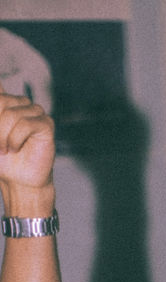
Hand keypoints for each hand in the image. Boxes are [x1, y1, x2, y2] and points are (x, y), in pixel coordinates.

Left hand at [0, 92, 55, 211]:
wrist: (18, 180)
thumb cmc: (2, 160)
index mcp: (4, 101)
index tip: (3, 136)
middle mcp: (19, 102)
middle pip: (0, 101)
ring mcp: (34, 111)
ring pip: (11, 114)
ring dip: (3, 136)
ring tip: (5, 149)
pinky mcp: (46, 124)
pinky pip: (25, 124)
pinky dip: (15, 139)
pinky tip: (16, 148)